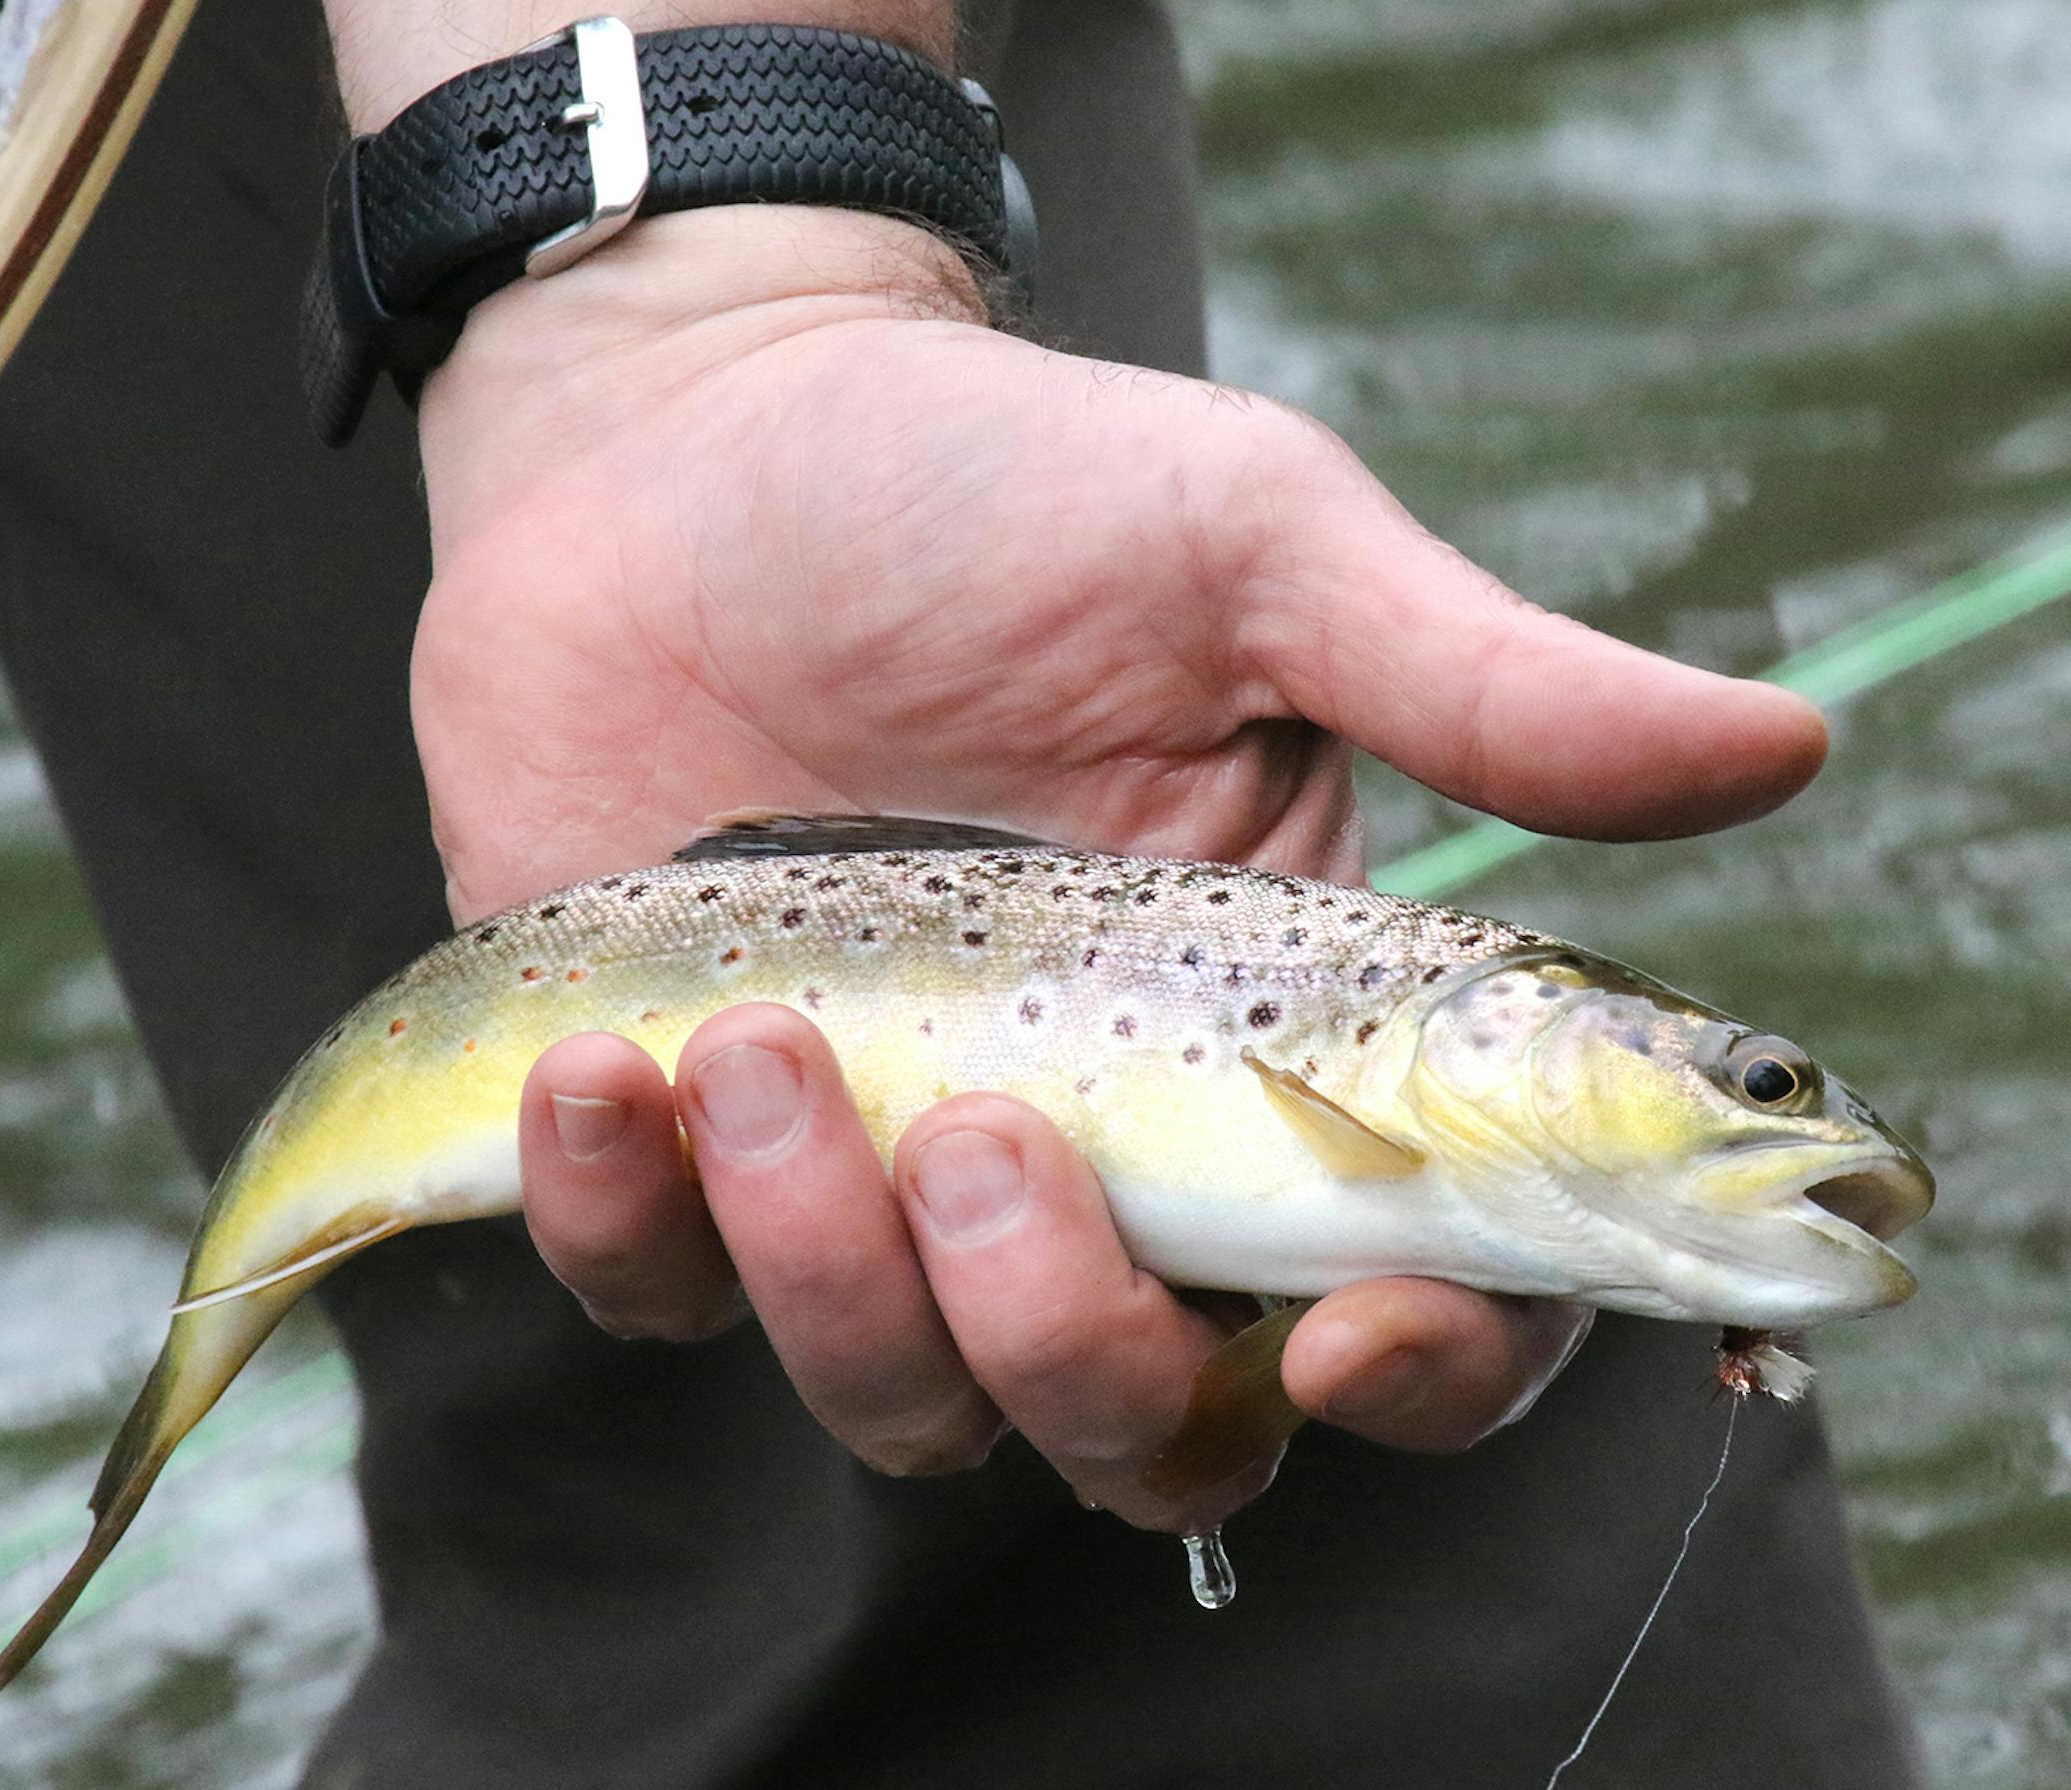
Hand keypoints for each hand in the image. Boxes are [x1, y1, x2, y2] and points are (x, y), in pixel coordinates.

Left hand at [412, 207, 1821, 1527]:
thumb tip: (1785, 747)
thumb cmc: (987, 486)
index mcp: (1259, 1035)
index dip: (1412, 1367)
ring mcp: (870, 1172)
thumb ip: (1481, 689)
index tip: (1345, 1329)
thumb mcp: (1253, 552)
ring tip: (761, 1040)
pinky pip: (657, 1295)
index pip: (1398, 1285)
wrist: (687, 442)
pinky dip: (627, 1224)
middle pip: (1136, 1418)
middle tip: (997, 1129)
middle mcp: (1086, 1146)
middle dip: (1071, 1338)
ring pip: (899, 1393)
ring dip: (835, 1274)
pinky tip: (604, 1069)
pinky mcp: (676, 1154)